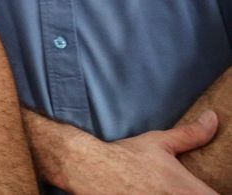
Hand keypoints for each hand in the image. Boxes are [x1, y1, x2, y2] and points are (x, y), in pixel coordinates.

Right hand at [61, 110, 218, 193]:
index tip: (206, 188)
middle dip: (194, 194)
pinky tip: (149, 194)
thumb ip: (190, 135)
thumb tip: (213, 118)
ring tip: (163, 191)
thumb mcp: (159, 143)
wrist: (90, 169)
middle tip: (184, 188)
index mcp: (189, 191)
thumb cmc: (126, 157)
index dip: (215, 192)